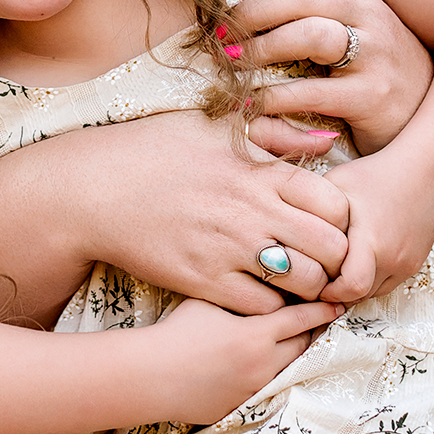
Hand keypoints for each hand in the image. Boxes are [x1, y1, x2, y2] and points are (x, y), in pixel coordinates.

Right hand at [0, 110, 352, 321]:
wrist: (93, 190)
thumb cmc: (152, 151)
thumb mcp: (211, 127)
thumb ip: (273, 134)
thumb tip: (325, 138)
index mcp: (256, 170)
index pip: (334, 202)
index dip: (341, 219)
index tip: (326, 223)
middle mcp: (249, 210)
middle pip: (330, 248)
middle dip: (335, 258)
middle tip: (321, 259)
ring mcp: (228, 249)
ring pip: (304, 283)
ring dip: (308, 285)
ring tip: (296, 279)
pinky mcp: (204, 281)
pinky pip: (262, 306)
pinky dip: (271, 304)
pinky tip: (260, 292)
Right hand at [148, 297, 338, 424]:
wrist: (152, 375)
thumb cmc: (176, 331)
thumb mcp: (209, 301)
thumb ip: (239, 292)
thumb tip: (262, 281)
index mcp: (257, 334)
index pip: (302, 318)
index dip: (322, 309)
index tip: (337, 302)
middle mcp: (264, 363)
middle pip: (303, 345)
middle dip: (310, 330)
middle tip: (317, 317)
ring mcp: (256, 389)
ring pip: (290, 368)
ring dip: (293, 353)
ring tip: (293, 339)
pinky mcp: (244, 406)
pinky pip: (269, 387)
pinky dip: (271, 373)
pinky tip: (263, 363)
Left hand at [228, 0, 433, 154]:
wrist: (430, 128)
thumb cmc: (381, 79)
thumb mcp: (363, 36)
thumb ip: (324, 15)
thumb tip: (254, 1)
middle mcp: (376, 19)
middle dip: (255, 12)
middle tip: (224, 33)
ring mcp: (378, 58)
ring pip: (311, 34)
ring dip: (262, 47)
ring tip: (236, 63)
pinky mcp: (374, 99)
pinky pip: (313, 91)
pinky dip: (275, 96)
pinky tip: (256, 103)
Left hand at [317, 152, 433, 302]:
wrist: (424, 171)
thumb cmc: (374, 174)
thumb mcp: (336, 184)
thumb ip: (311, 211)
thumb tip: (284, 233)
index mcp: (372, 239)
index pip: (349, 287)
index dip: (327, 290)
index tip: (310, 278)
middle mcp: (393, 257)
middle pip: (359, 295)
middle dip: (336, 292)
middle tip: (317, 277)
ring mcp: (407, 264)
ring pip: (373, 293)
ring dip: (353, 287)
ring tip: (335, 268)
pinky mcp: (414, 264)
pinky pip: (387, 285)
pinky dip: (370, 280)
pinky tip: (355, 261)